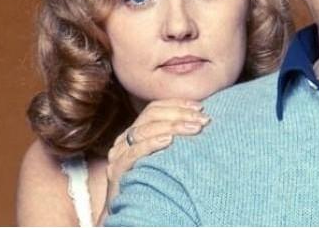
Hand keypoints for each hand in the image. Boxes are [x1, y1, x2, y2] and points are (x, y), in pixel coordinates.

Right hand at [98, 98, 209, 224]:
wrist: (131, 213)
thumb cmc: (153, 183)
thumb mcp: (164, 156)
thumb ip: (173, 138)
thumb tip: (201, 120)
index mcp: (135, 133)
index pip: (154, 109)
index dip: (177, 104)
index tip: (200, 107)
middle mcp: (124, 141)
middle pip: (150, 117)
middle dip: (179, 114)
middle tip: (202, 120)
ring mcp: (118, 156)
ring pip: (143, 131)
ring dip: (172, 127)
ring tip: (193, 128)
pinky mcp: (117, 173)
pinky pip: (133, 154)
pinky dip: (152, 144)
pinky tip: (169, 141)